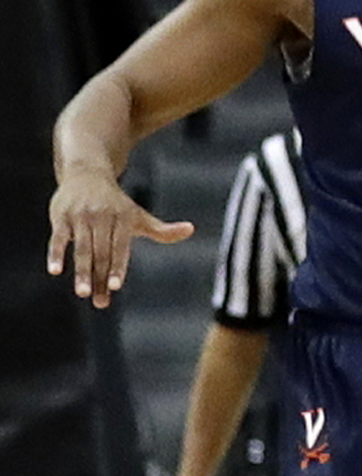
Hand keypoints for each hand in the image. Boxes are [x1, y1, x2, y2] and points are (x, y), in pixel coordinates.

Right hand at [48, 171, 193, 307]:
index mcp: (124, 220)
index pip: (120, 249)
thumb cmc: (116, 203)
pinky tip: (55, 271)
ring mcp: (81, 218)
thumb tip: (191, 229)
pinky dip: (56, 254)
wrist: (88, 174)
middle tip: (98, 301)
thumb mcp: (138, 216)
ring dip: (81, 272)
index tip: (116, 286)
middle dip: (99, 278)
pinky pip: (58, 239)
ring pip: (81, 249)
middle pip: (101, 254)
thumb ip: (162, 230)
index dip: (118, 268)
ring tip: (82, 292)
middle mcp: (103, 218)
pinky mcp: (61, 217)